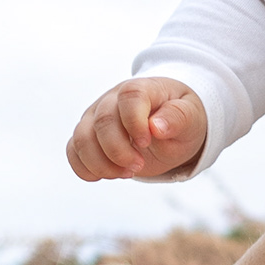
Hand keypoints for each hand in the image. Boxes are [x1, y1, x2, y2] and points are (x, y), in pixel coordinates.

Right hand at [66, 77, 207, 181]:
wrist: (166, 123)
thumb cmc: (179, 117)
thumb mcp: (191, 117)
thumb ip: (177, 118)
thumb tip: (156, 126)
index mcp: (142, 89)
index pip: (129, 97)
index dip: (134, 122)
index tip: (147, 142)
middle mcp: (112, 99)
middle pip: (103, 121)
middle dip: (118, 151)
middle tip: (138, 166)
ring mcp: (95, 116)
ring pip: (82, 139)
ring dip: (101, 164)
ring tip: (125, 173)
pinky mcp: (87, 135)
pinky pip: (73, 151)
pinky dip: (85, 169)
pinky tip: (107, 175)